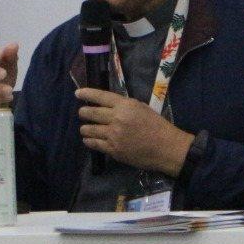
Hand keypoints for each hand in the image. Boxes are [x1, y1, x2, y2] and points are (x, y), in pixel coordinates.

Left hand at [74, 88, 192, 173]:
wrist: (166, 148)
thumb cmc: (157, 126)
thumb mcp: (142, 108)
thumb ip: (124, 106)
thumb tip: (107, 106)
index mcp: (125, 105)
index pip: (101, 96)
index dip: (87, 94)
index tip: (77, 93)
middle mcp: (117, 118)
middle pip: (91, 113)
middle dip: (83, 112)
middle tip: (82, 113)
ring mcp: (113, 135)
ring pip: (89, 129)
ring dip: (85, 128)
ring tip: (86, 129)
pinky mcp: (113, 149)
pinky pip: (94, 144)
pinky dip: (89, 141)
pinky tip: (89, 140)